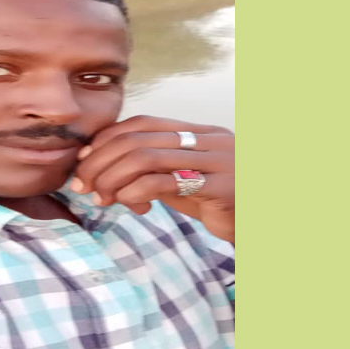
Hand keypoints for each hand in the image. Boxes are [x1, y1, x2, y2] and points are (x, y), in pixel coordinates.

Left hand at [69, 115, 234, 242]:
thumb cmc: (222, 204)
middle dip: (102, 161)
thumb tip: (104, 173)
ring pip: (146, 157)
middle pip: (137, 139)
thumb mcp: (185, 182)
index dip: (107, 138)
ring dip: (113, 178)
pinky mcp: (220, 186)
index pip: (142, 123)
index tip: (84, 160)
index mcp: (198, 131)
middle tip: (83, 184)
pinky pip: (164, 182)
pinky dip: (136, 192)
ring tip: (100, 197)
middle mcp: (208, 138)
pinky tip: (129, 206)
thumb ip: (154, 172)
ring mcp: (216, 159)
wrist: (266, 225)